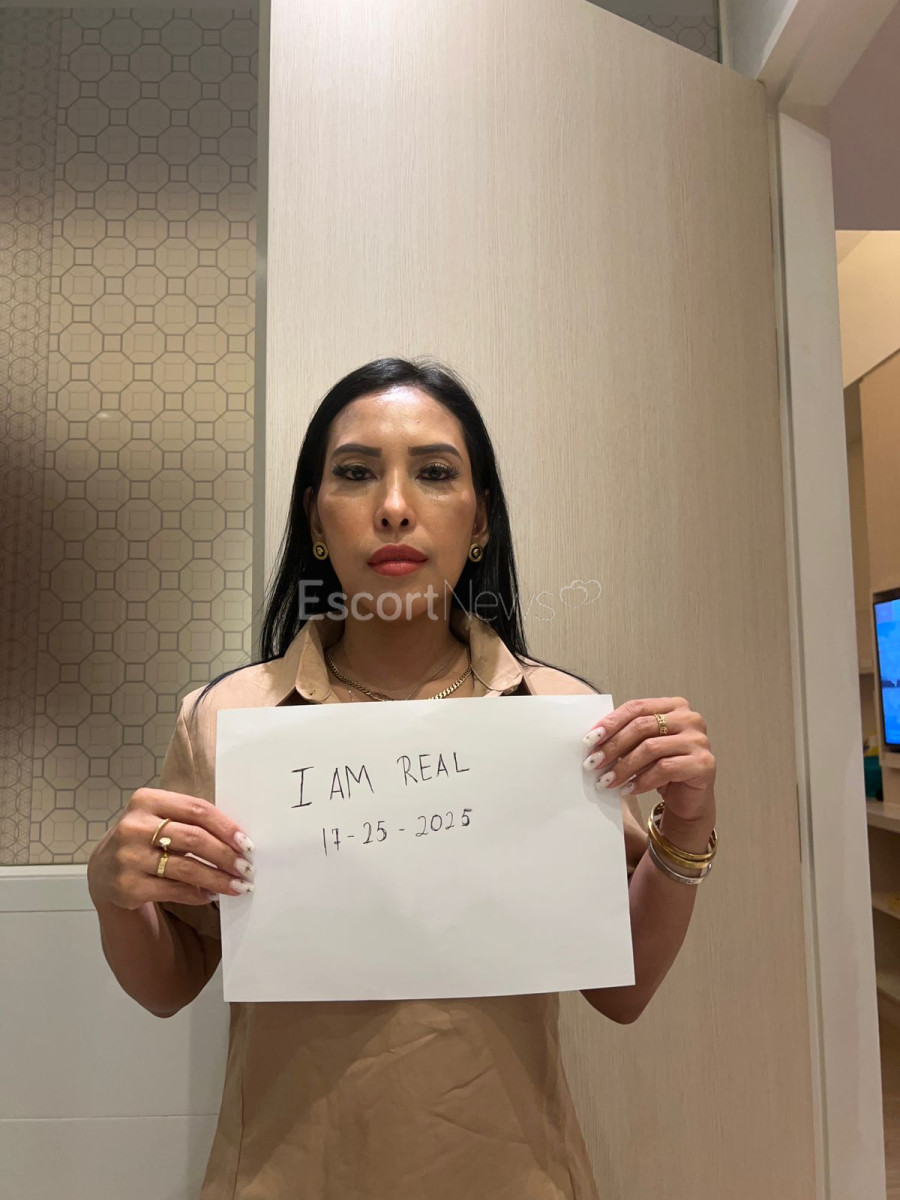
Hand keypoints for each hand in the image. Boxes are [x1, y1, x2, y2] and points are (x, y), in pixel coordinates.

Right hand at [87, 788, 255, 911]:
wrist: (103, 870)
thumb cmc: (144, 839)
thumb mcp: (159, 818)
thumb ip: (190, 821)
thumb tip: (238, 841)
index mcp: (147, 800)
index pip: (197, 809)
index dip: (226, 827)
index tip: (247, 844)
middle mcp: (134, 826)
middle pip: (194, 838)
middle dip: (226, 855)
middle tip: (247, 868)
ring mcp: (128, 857)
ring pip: (187, 868)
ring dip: (218, 879)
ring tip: (237, 886)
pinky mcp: (128, 886)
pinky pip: (174, 890)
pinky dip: (198, 894)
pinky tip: (211, 895)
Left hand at [582, 696, 715, 822]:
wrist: (690, 798)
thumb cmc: (664, 768)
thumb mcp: (643, 745)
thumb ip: (626, 735)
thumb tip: (593, 739)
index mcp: (674, 706)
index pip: (636, 707)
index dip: (611, 722)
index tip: (590, 739)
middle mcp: (690, 718)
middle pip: (642, 726)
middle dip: (612, 746)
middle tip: (593, 763)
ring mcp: (699, 740)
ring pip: (651, 748)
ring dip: (623, 767)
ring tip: (606, 781)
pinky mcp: (703, 763)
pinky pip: (664, 769)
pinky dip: (641, 781)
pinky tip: (628, 789)